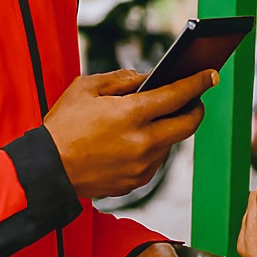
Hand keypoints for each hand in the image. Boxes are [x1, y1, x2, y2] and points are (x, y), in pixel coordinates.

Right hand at [44, 67, 216, 198]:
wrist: (45, 171)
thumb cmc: (62, 126)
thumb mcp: (86, 88)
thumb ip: (120, 79)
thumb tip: (147, 78)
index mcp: (131, 114)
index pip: (178, 94)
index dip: (198, 82)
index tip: (211, 75)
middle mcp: (142, 142)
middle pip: (188, 123)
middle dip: (196, 108)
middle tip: (194, 99)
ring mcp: (141, 165)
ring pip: (171, 143)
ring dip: (170, 128)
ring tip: (159, 117)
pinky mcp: (136, 182)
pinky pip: (156, 160)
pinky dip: (154, 147)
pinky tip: (140, 139)